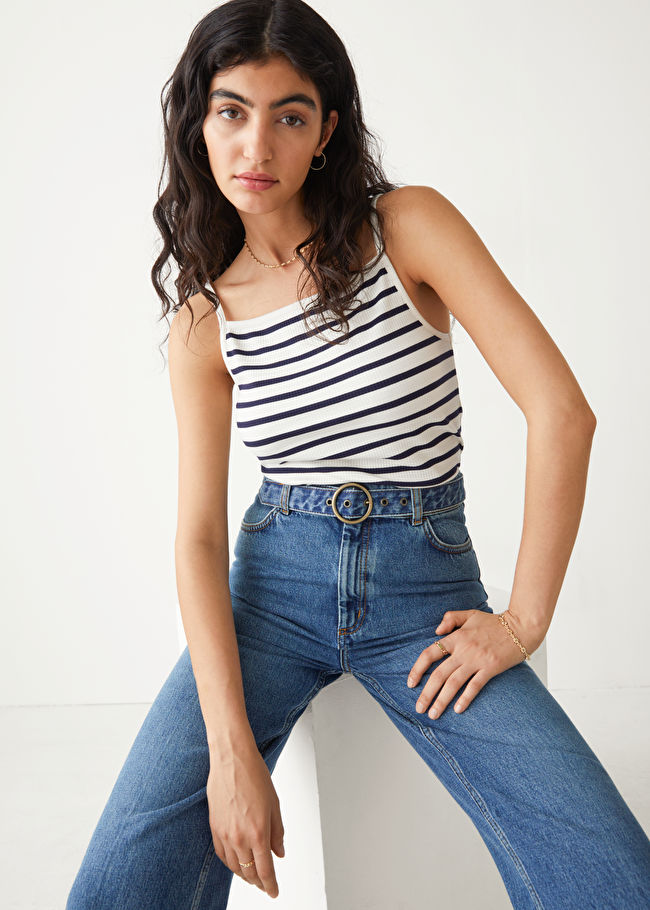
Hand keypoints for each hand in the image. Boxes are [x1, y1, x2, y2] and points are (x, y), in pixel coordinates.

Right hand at [207, 739, 284, 898]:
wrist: (231, 759)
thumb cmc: (254, 775)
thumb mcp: (274, 804)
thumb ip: (277, 832)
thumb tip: (279, 852)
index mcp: (258, 833)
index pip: (265, 870)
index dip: (270, 885)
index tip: (274, 892)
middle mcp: (240, 837)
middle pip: (249, 872)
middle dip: (259, 882)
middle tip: (266, 886)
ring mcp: (225, 833)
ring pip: (234, 866)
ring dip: (244, 874)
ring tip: (252, 876)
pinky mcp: (214, 827)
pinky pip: (221, 854)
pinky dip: (230, 863)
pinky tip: (235, 862)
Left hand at [406, 608, 540, 719]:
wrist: (520, 626)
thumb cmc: (495, 622)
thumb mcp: (469, 613)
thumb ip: (450, 619)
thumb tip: (436, 631)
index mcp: (456, 637)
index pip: (430, 654)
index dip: (418, 669)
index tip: (410, 683)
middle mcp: (463, 650)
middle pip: (439, 674)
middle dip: (427, 693)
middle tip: (419, 708)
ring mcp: (477, 660)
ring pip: (454, 683)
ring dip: (442, 700)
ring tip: (433, 714)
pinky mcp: (491, 668)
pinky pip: (475, 686)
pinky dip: (465, 698)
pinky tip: (457, 709)